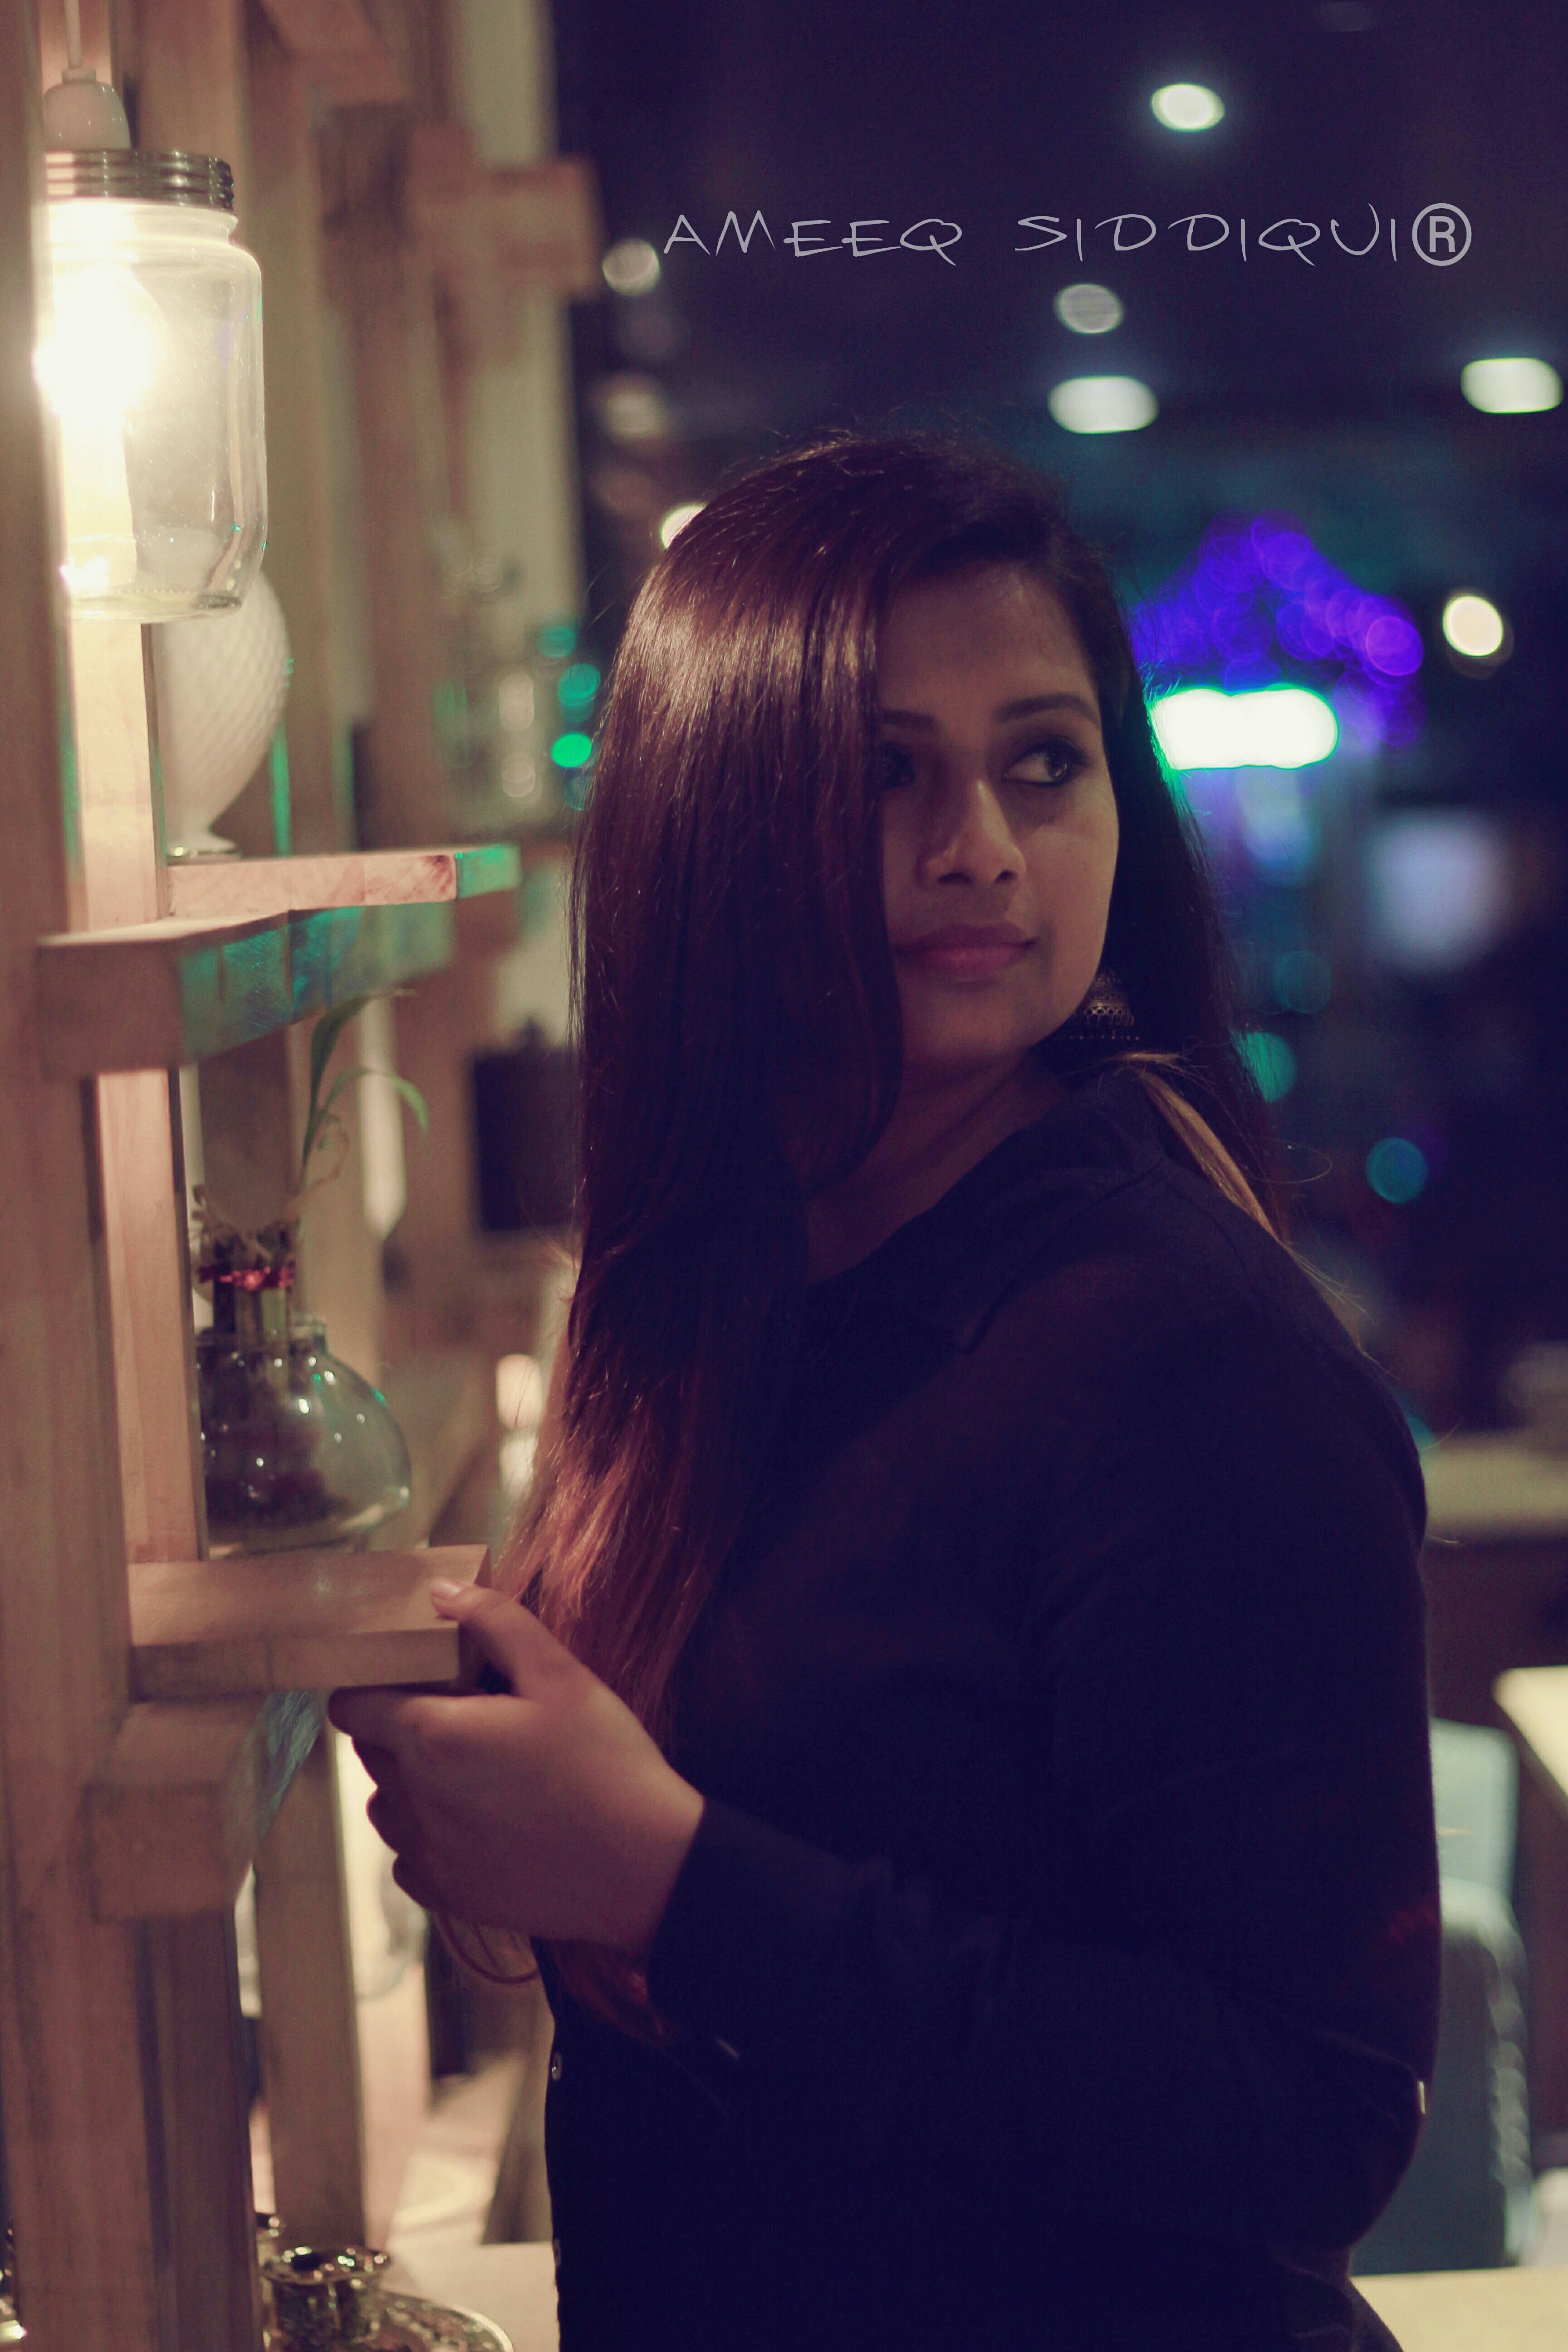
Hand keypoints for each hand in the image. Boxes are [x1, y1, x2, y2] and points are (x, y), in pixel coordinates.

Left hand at [328, 1583, 704, 1959]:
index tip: (406, 1679)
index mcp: (432, 1738)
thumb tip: (441, 1591)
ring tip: (471, 1770)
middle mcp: (414, 1801)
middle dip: (399, 1728)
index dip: (369, 1686)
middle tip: (460, 1716)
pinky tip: (479, 1821)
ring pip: (386, 1807)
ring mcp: (429, 1855)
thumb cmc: (605, 1762)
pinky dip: (428, 1836)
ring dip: (410, 1783)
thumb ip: (496, 1622)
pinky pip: (409, 1859)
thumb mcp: (560, 1674)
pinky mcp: (449, 1897)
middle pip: (371, 1753)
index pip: (351, 1707)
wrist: (646, 1866)